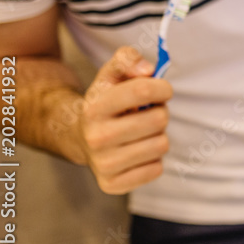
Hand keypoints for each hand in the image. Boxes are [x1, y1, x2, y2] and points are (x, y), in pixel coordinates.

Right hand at [77, 47, 171, 193]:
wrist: (81, 137)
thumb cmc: (107, 102)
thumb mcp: (112, 74)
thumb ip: (128, 59)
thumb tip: (148, 69)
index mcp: (95, 107)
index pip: (143, 91)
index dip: (162, 88)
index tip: (161, 90)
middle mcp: (96, 137)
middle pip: (158, 120)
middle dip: (160, 113)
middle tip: (147, 114)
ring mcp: (103, 164)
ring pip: (161, 145)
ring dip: (158, 136)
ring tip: (141, 133)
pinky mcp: (112, 184)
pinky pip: (156, 169)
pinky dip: (153, 159)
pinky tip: (137, 152)